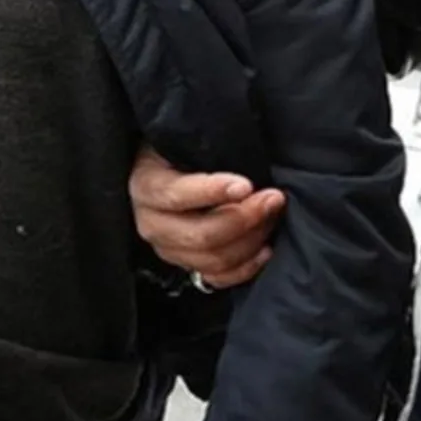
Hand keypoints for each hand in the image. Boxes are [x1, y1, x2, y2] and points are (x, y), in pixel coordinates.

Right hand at [129, 145, 285, 289]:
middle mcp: (152, 223)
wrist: (170, 171)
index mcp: (147, 186)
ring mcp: (168, 250)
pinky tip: (265, 248)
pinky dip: (245, 267)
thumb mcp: (187, 141)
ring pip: (213, 259)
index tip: (246, 184)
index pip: (176, 194)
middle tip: (274, 198)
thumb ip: (208, 146)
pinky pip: (217, 279)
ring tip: (273, 216)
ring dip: (251, 240)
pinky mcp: (186, 266)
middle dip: (245, 218)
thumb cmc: (185, 152)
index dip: (212, 191)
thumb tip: (243, 147)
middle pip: (201, 234)